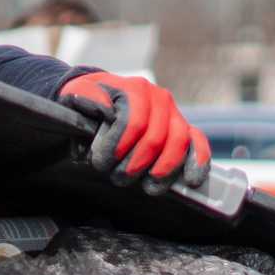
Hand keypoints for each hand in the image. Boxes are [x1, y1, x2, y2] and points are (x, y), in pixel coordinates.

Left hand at [57, 72, 211, 193]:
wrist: (101, 98)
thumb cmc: (88, 101)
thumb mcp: (77, 94)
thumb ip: (85, 97)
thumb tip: (103, 107)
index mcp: (135, 88)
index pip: (133, 123)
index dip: (118, 147)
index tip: (101, 163)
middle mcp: (159, 98)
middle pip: (155, 138)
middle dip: (135, 164)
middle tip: (118, 178)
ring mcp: (174, 113)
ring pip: (178, 143)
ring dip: (161, 170)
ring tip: (145, 186)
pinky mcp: (183, 129)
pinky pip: (197, 143)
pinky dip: (197, 162)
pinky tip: (190, 181)